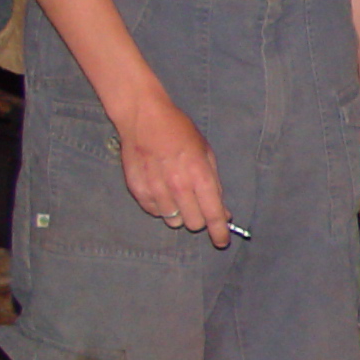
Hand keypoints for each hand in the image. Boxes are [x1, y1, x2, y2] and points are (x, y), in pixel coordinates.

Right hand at [114, 92, 232, 246]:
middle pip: (193, 223)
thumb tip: (223, 212)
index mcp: (200, 176)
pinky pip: (153, 211)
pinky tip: (161, 190)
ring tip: (177, 194)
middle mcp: (178, 186)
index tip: (221, 241)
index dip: (219, 233)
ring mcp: (156, 189)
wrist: (144, 117)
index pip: (213, 215)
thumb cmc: (180, 132)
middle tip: (198, 206)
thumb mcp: (207, 154)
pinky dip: (160, 206)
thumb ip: (215, 185)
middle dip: (200, 219)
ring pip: (172, 220)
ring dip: (179, 213)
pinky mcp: (137, 189)